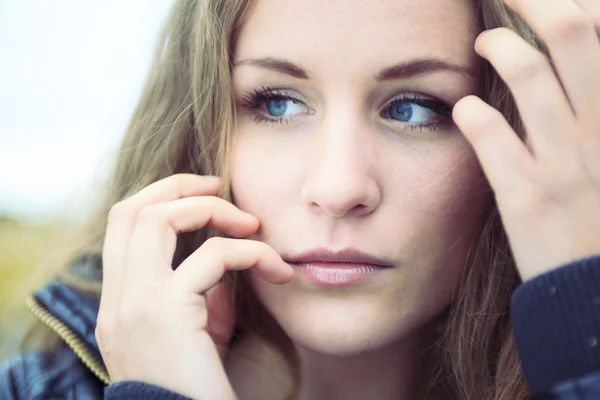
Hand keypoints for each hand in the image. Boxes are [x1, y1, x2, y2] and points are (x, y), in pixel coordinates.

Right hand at [95, 174, 292, 399]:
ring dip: (213, 210)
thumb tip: (224, 273)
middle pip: (133, 210)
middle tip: (222, 188)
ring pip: (160, 219)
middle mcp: (117, 299)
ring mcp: (135, 304)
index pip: (122, 224)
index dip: (161, 197)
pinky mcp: (166, 312)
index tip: (203, 194)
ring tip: (252, 225)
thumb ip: (197, 302)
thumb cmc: (198, 391)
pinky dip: (250, 253)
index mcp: (118, 303)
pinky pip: (213, 256)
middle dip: (180, 188)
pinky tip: (277, 270)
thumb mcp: (191, 341)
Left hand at [453, 0, 599, 280]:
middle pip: (570, 32)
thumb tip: (576, 47)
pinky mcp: (528, 196)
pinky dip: (474, 114)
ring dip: (496, 45)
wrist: (597, 290)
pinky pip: (493, 137)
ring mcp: (567, 162)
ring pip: (529, 74)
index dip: (564, 3)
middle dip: (530, 0)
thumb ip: (593, 102)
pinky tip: (466, 110)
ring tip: (482, 41)